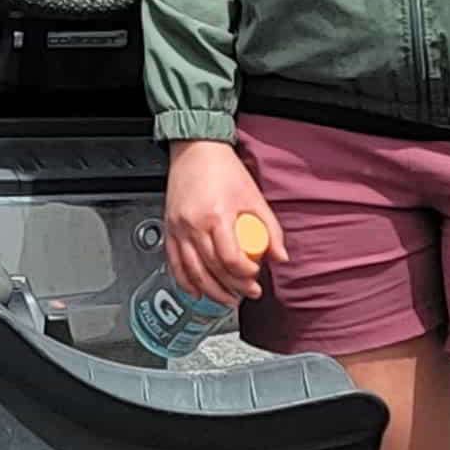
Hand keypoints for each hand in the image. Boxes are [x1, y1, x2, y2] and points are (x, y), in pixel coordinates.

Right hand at [162, 139, 284, 303]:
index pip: (231, 259)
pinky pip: (174, 262)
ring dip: (210, 290)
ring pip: (192, 271)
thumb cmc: (224, 170)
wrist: (196, 150)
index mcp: (216, 216)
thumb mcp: (254, 198)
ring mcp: (178, 228)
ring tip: (227, 299)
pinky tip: (196, 290)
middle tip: (248, 293)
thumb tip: (280, 257)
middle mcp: (193, 225)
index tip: (256, 275)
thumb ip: (270, 230)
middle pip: (212, 269)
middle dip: (233, 287)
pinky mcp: (168, 228)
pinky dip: (184, 280)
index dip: (246, 274)